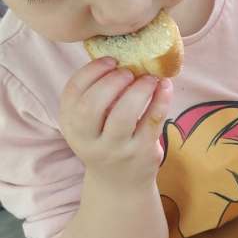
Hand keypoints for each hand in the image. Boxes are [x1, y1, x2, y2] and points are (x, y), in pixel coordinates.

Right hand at [59, 58, 172, 187]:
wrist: (120, 184)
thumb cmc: (106, 140)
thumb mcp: (90, 122)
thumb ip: (97, 95)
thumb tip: (122, 52)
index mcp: (71, 125)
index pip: (72, 93)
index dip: (92, 71)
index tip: (111, 60)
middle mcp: (88, 140)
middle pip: (92, 106)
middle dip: (111, 82)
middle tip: (128, 72)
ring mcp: (115, 149)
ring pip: (123, 115)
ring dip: (139, 90)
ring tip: (149, 78)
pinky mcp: (141, 153)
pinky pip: (152, 121)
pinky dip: (161, 99)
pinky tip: (165, 85)